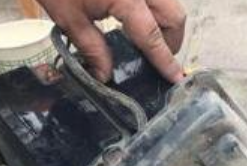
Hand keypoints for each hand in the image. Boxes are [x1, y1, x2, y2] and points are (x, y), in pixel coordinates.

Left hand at [38, 0, 185, 82]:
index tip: (177, 78)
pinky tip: (135, 20)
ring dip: (164, 25)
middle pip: (174, 17)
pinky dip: (153, 11)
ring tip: (144, 40)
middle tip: (156, 58)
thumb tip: (105, 76)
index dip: (165, 60)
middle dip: (171, 41)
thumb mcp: (69, 18)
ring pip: (169, 4)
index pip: (153, 37)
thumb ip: (92, 48)